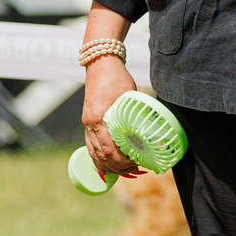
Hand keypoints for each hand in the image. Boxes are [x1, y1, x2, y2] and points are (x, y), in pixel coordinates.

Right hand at [80, 56, 145, 177]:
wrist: (100, 64)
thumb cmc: (116, 78)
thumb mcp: (129, 96)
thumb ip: (135, 113)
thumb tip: (149, 132)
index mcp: (99, 118)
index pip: (108, 149)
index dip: (121, 161)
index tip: (134, 163)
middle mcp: (90, 123)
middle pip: (100, 155)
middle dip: (116, 168)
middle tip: (133, 170)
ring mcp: (86, 123)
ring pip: (93, 153)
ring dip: (107, 165)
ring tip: (123, 171)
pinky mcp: (87, 122)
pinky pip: (90, 146)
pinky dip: (98, 158)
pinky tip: (107, 165)